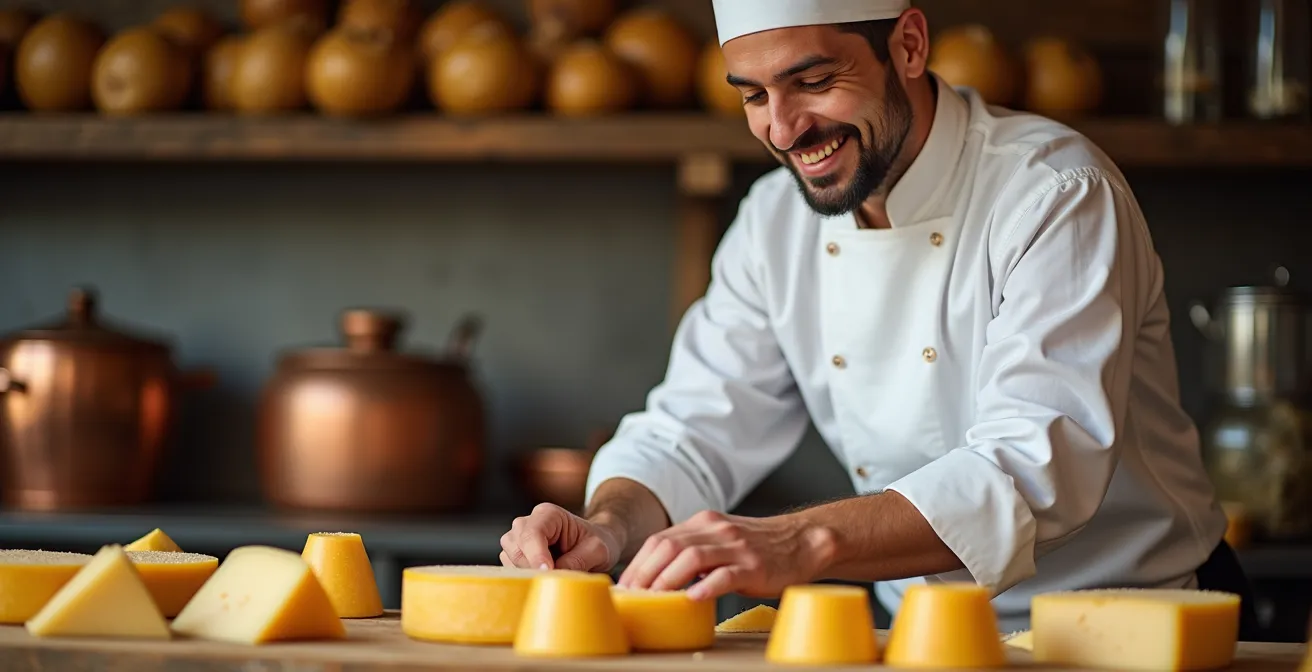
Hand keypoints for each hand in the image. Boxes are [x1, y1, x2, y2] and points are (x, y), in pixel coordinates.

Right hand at [500, 503, 624, 571]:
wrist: (594, 545)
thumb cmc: (597, 543)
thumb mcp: (598, 550)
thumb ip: (577, 561)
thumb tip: (554, 576)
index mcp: (549, 514)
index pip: (532, 533)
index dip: (536, 555)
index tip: (548, 572)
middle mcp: (528, 523)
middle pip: (515, 545)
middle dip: (531, 565)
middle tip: (553, 578)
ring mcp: (519, 539)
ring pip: (508, 557)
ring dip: (526, 572)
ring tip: (551, 576)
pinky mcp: (516, 556)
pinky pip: (509, 568)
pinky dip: (523, 577)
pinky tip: (542, 578)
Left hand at [616, 510, 835, 600]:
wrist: (803, 541)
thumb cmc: (758, 548)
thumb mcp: (721, 540)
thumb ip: (694, 550)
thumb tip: (658, 577)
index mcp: (704, 523)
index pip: (659, 540)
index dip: (638, 564)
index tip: (624, 587)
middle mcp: (716, 530)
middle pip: (668, 547)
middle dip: (645, 574)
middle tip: (632, 597)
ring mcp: (736, 547)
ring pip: (691, 558)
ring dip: (666, 580)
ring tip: (653, 599)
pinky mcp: (754, 565)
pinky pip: (726, 575)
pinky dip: (706, 586)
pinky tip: (693, 599)